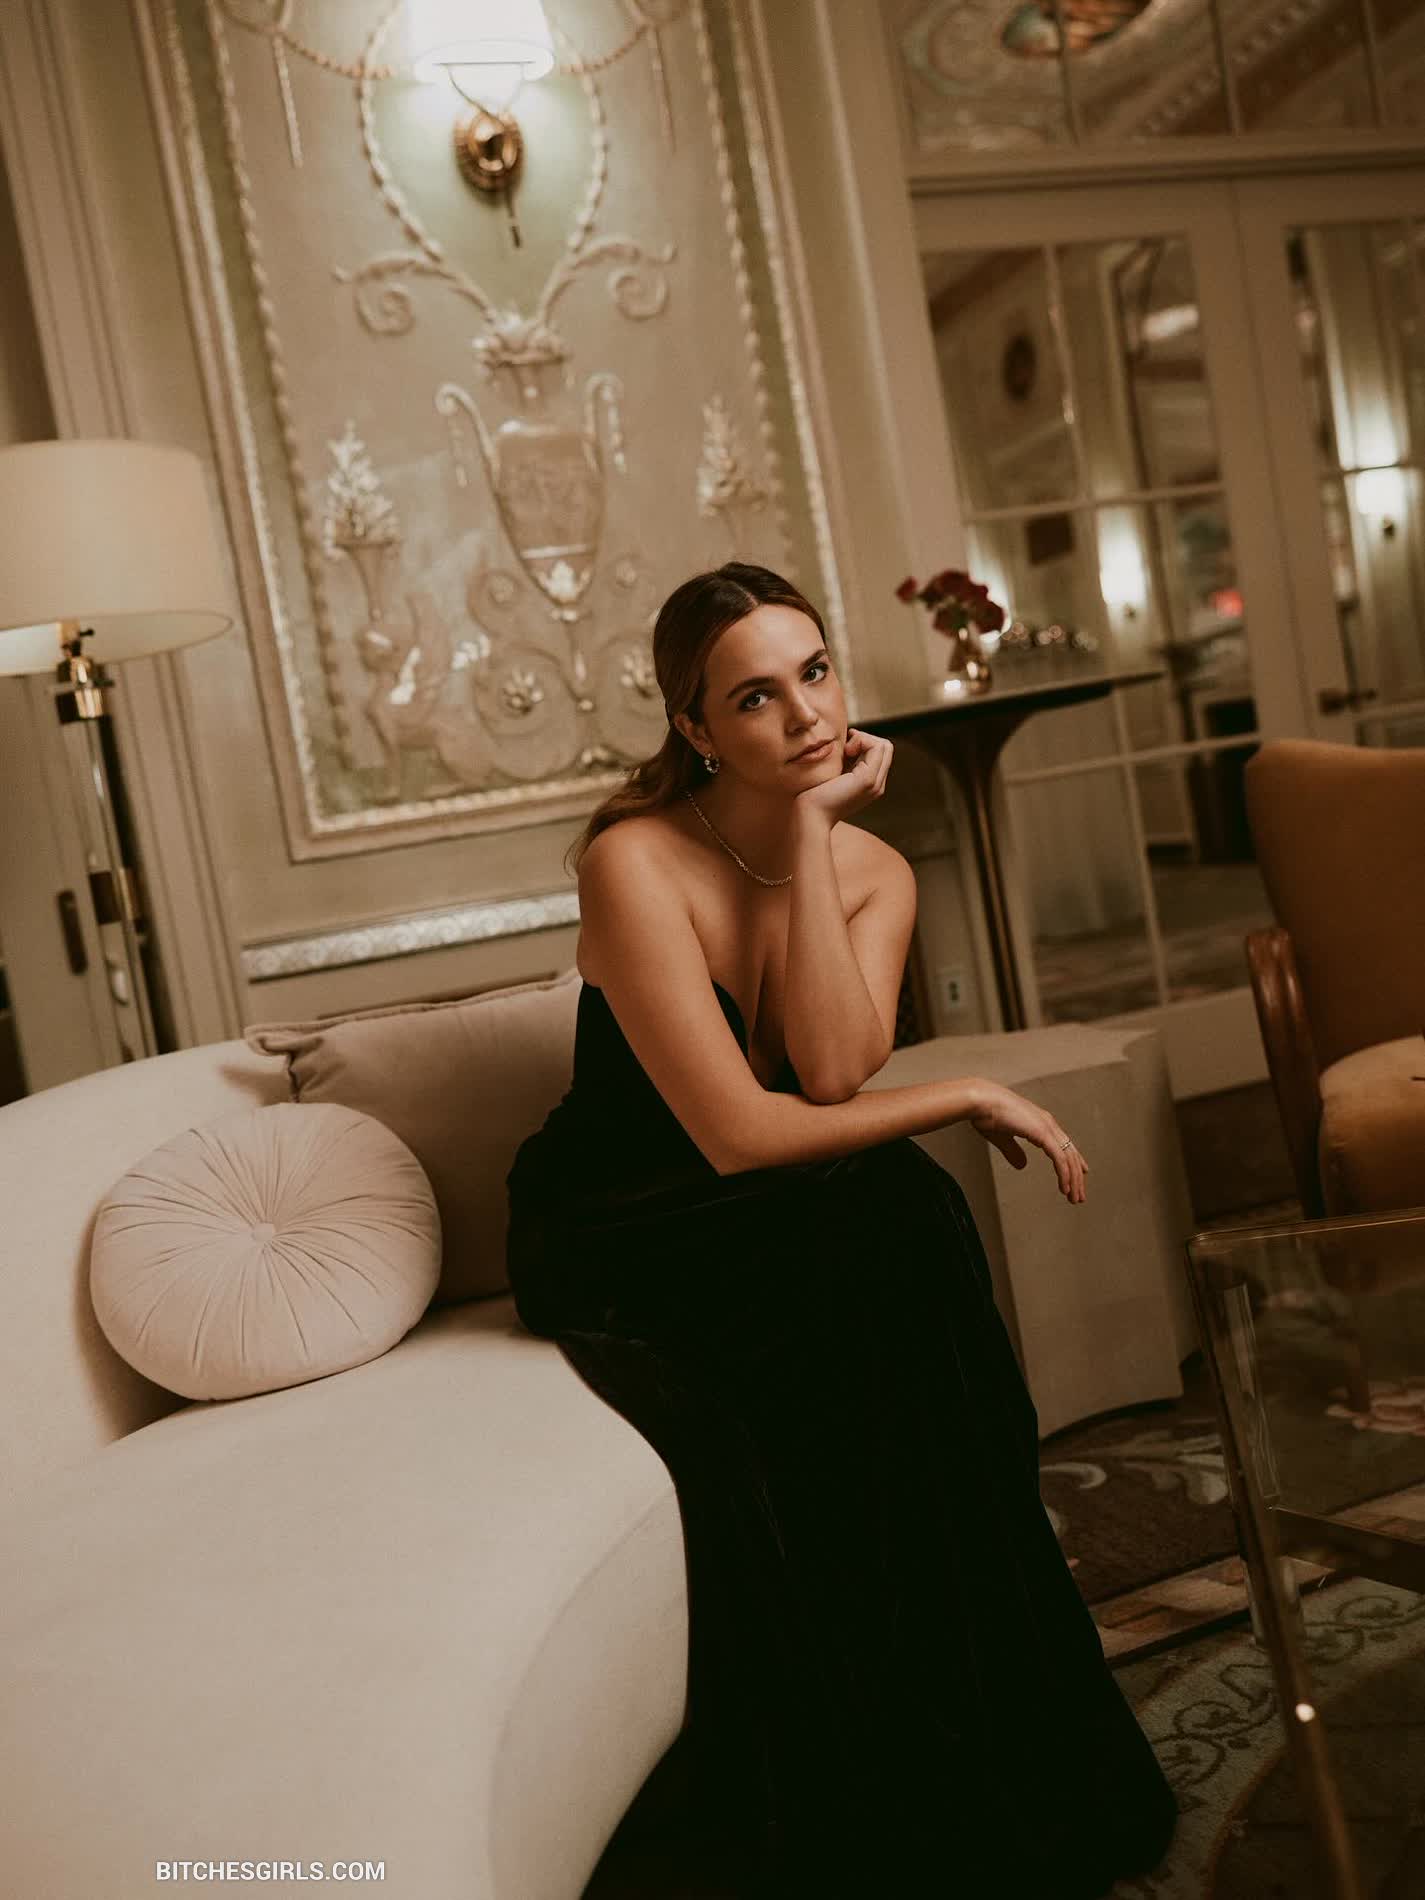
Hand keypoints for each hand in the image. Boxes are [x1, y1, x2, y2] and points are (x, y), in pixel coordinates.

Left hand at [792, 728, 892, 825]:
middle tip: (845, 749)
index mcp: (871, 785)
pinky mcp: (867, 779)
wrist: (810, 816)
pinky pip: (877, 747)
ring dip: (863, 739)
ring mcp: (875, 783)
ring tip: (845, 751)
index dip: (864, 743)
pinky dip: (861, 741)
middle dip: (865, 739)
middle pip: (885, 747)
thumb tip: (848, 740)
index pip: (881, 753)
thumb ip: (846, 764)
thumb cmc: (814, 796)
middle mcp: (877, 785)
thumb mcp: (835, 776)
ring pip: (884, 746)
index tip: (844, 749)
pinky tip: (846, 752)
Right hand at [968, 1081, 1088, 1203]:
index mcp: (1040, 1122)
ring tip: (1074, 1198)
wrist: (980, 1101)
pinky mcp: (1043, 1134)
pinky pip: (1059, 1159)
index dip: (1074, 1161)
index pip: (1064, 1144)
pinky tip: (1065, 1188)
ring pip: (1068, 1159)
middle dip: (1076, 1177)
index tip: (1080, 1174)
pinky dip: (1064, 1175)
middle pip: (1070, 1154)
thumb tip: (1022, 1165)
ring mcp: (1047, 1128)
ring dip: (1073, 1180)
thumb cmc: (986, 1115)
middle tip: (1078, 1196)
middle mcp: (1048, 1124)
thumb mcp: (1002, 1138)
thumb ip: (1013, 1151)